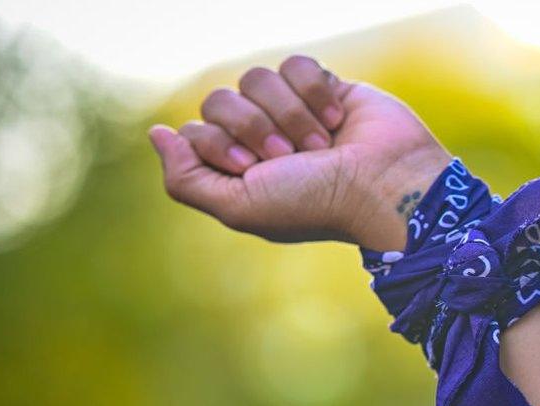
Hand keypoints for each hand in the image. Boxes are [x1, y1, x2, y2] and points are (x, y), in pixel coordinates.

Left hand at [148, 55, 451, 250]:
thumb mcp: (238, 206)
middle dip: (255, 126)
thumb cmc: (314, 203)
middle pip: (220, 100)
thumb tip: (157, 133)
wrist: (382, 183)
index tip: (256, 166)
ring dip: (290, 114)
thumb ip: (186, 179)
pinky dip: (315, 91)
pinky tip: (337, 118)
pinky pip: (295, 64)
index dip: (220, 143)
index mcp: (237, 169)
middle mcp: (259, 138)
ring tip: (321, 143)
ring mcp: (291, 111)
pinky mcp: (323, 87)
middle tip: (290, 156)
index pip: (197, 130)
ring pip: (257, 78)